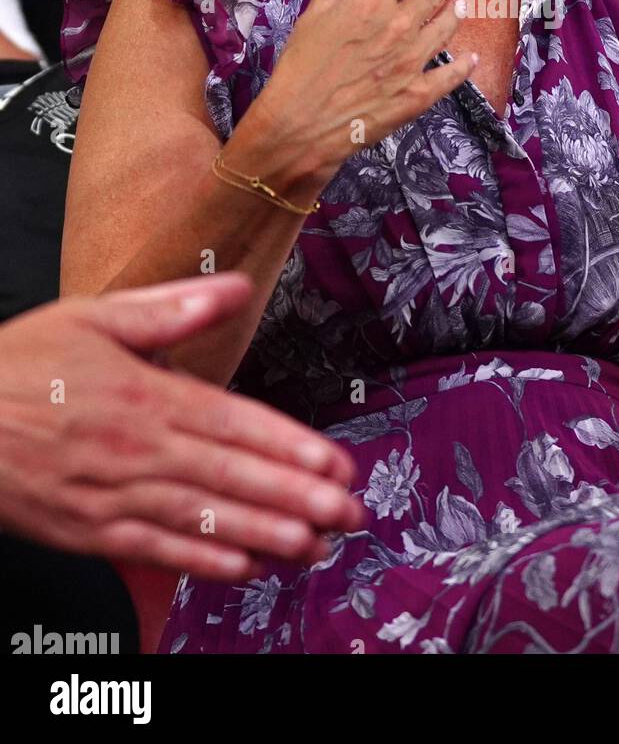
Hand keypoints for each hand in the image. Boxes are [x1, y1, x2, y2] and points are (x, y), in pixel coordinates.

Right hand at [0, 274, 363, 578]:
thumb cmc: (18, 368)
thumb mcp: (92, 318)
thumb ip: (171, 309)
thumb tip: (236, 287)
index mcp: (146, 395)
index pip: (235, 425)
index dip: (290, 447)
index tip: (335, 463)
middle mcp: (139, 450)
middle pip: (232, 478)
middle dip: (297, 498)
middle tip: (348, 513)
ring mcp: (115, 496)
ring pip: (204, 520)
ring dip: (266, 535)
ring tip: (316, 545)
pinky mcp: (90, 531)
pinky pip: (157, 550)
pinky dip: (203, 563)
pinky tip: (245, 568)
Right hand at [234, 0, 475, 195]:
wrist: (301, 125)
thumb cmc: (300, 69)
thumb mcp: (311, 20)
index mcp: (371, 3)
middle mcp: (399, 27)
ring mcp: (412, 62)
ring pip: (445, 28)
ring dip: (455, 13)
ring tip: (461, 4)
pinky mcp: (418, 94)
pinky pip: (450, 76)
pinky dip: (463, 65)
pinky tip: (471, 57)